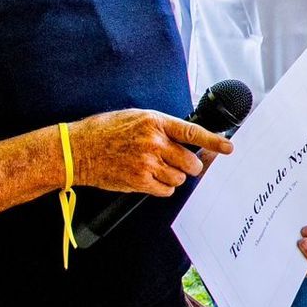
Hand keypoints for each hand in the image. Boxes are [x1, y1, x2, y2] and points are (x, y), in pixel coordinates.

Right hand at [67, 109, 232, 196]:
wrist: (78, 149)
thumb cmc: (105, 131)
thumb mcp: (135, 117)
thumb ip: (161, 127)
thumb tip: (186, 137)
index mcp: (154, 122)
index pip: (192, 133)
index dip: (214, 141)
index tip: (228, 148)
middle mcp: (153, 142)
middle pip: (190, 161)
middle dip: (190, 165)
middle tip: (182, 164)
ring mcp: (146, 163)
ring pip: (179, 177)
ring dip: (173, 176)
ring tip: (156, 168)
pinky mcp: (139, 181)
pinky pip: (165, 189)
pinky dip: (163, 187)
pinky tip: (150, 178)